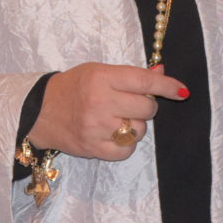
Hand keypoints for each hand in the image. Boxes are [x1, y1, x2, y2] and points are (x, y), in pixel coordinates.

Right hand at [27, 62, 188, 160]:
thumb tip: (162, 72)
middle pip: (147, 107)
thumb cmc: (73, 87)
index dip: (167, 85)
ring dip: (136, 125)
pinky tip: (114, 135)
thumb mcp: (99, 72)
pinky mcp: (93, 148)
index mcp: (102, 77)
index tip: (182, 90)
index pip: (143, 81)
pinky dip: (126, 144)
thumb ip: (130, 75)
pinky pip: (127, 150)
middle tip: (131, 104)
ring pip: (140, 130)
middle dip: (146, 106)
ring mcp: (96, 127)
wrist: (40, 111)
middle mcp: (100, 101)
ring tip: (117, 119)